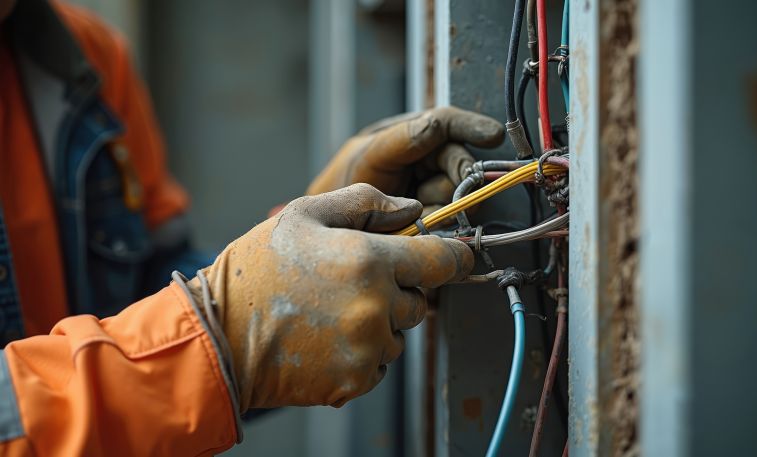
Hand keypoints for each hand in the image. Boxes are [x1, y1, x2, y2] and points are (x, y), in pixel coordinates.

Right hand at [188, 184, 473, 409]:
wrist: (219, 337)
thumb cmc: (257, 273)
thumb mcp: (305, 215)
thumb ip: (365, 202)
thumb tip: (411, 209)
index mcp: (368, 260)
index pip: (443, 260)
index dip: (453, 255)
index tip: (454, 255)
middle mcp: (376, 308)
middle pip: (420, 298)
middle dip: (399, 288)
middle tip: (353, 281)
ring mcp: (367, 349)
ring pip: (399, 332)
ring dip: (379, 321)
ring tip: (331, 310)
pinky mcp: (355, 380)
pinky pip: (379, 362)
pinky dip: (363, 350)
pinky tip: (327, 336)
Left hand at [308, 107, 503, 210]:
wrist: (329, 231)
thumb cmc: (339, 186)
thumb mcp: (367, 156)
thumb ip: (403, 139)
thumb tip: (436, 125)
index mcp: (409, 135)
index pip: (445, 123)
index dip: (471, 127)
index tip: (492, 135)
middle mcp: (426, 159)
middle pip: (458, 162)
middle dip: (456, 180)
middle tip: (438, 196)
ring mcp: (431, 189)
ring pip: (459, 194)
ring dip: (441, 207)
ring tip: (412, 216)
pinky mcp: (435, 219)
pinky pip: (451, 220)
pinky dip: (437, 226)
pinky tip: (416, 228)